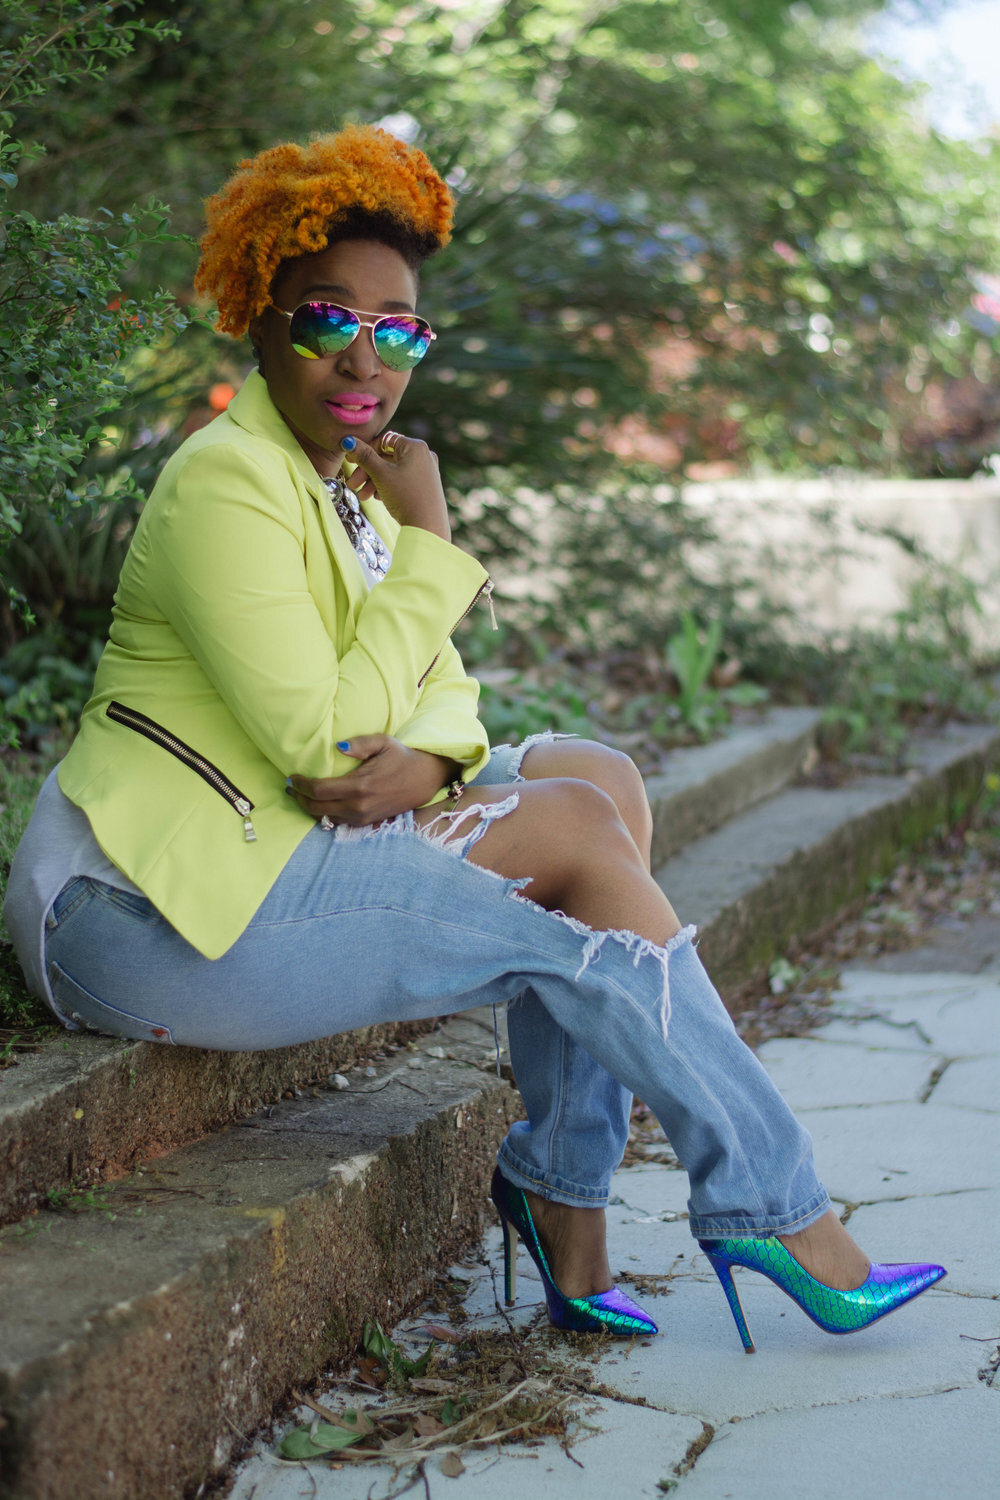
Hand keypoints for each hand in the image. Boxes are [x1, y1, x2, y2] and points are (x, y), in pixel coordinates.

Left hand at [287, 735, 457, 825]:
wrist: (425, 780)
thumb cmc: (403, 758)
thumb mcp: (383, 742)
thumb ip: (359, 743)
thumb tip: (336, 746)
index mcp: (359, 786)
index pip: (318, 790)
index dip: (300, 784)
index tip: (291, 777)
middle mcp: (358, 805)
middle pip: (316, 807)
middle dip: (299, 798)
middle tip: (290, 787)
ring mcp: (362, 816)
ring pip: (325, 817)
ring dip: (309, 808)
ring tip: (300, 795)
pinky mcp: (367, 821)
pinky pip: (337, 821)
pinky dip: (324, 814)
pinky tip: (319, 804)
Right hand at [342, 432, 450, 540]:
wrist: (427, 527)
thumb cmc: (405, 497)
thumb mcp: (381, 475)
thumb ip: (364, 456)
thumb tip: (347, 441)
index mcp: (415, 446)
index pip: (384, 441)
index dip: (364, 449)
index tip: (350, 459)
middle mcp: (424, 455)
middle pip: (387, 457)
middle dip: (367, 471)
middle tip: (352, 484)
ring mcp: (427, 471)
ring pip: (394, 471)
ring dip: (374, 482)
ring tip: (362, 497)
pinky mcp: (426, 487)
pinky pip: (402, 481)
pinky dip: (388, 487)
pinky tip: (378, 499)